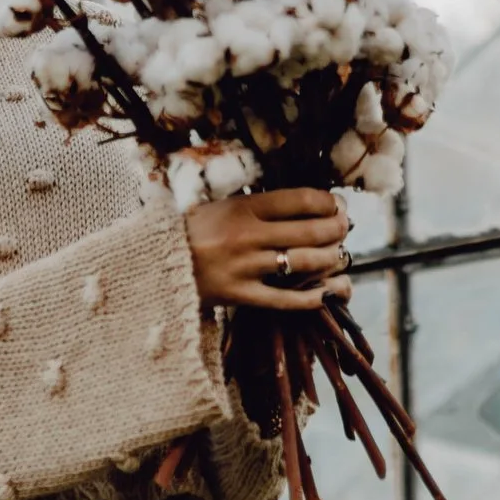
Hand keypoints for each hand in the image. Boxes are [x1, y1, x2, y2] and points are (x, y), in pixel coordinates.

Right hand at [183, 186, 351, 317]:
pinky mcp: (241, 296)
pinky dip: (313, 297)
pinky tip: (327, 292)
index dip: (328, 202)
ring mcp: (246, 267)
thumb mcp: (224, 206)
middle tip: (344, 228)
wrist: (155, 263)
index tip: (337, 205)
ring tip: (337, 255)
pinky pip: (286, 299)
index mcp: (244, 207)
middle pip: (310, 230)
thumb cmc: (194, 231)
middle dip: (337, 229)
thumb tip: (309, 204)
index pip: (301, 200)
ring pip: (304, 263)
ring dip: (330, 259)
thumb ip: (261, 205)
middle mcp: (248, 235)